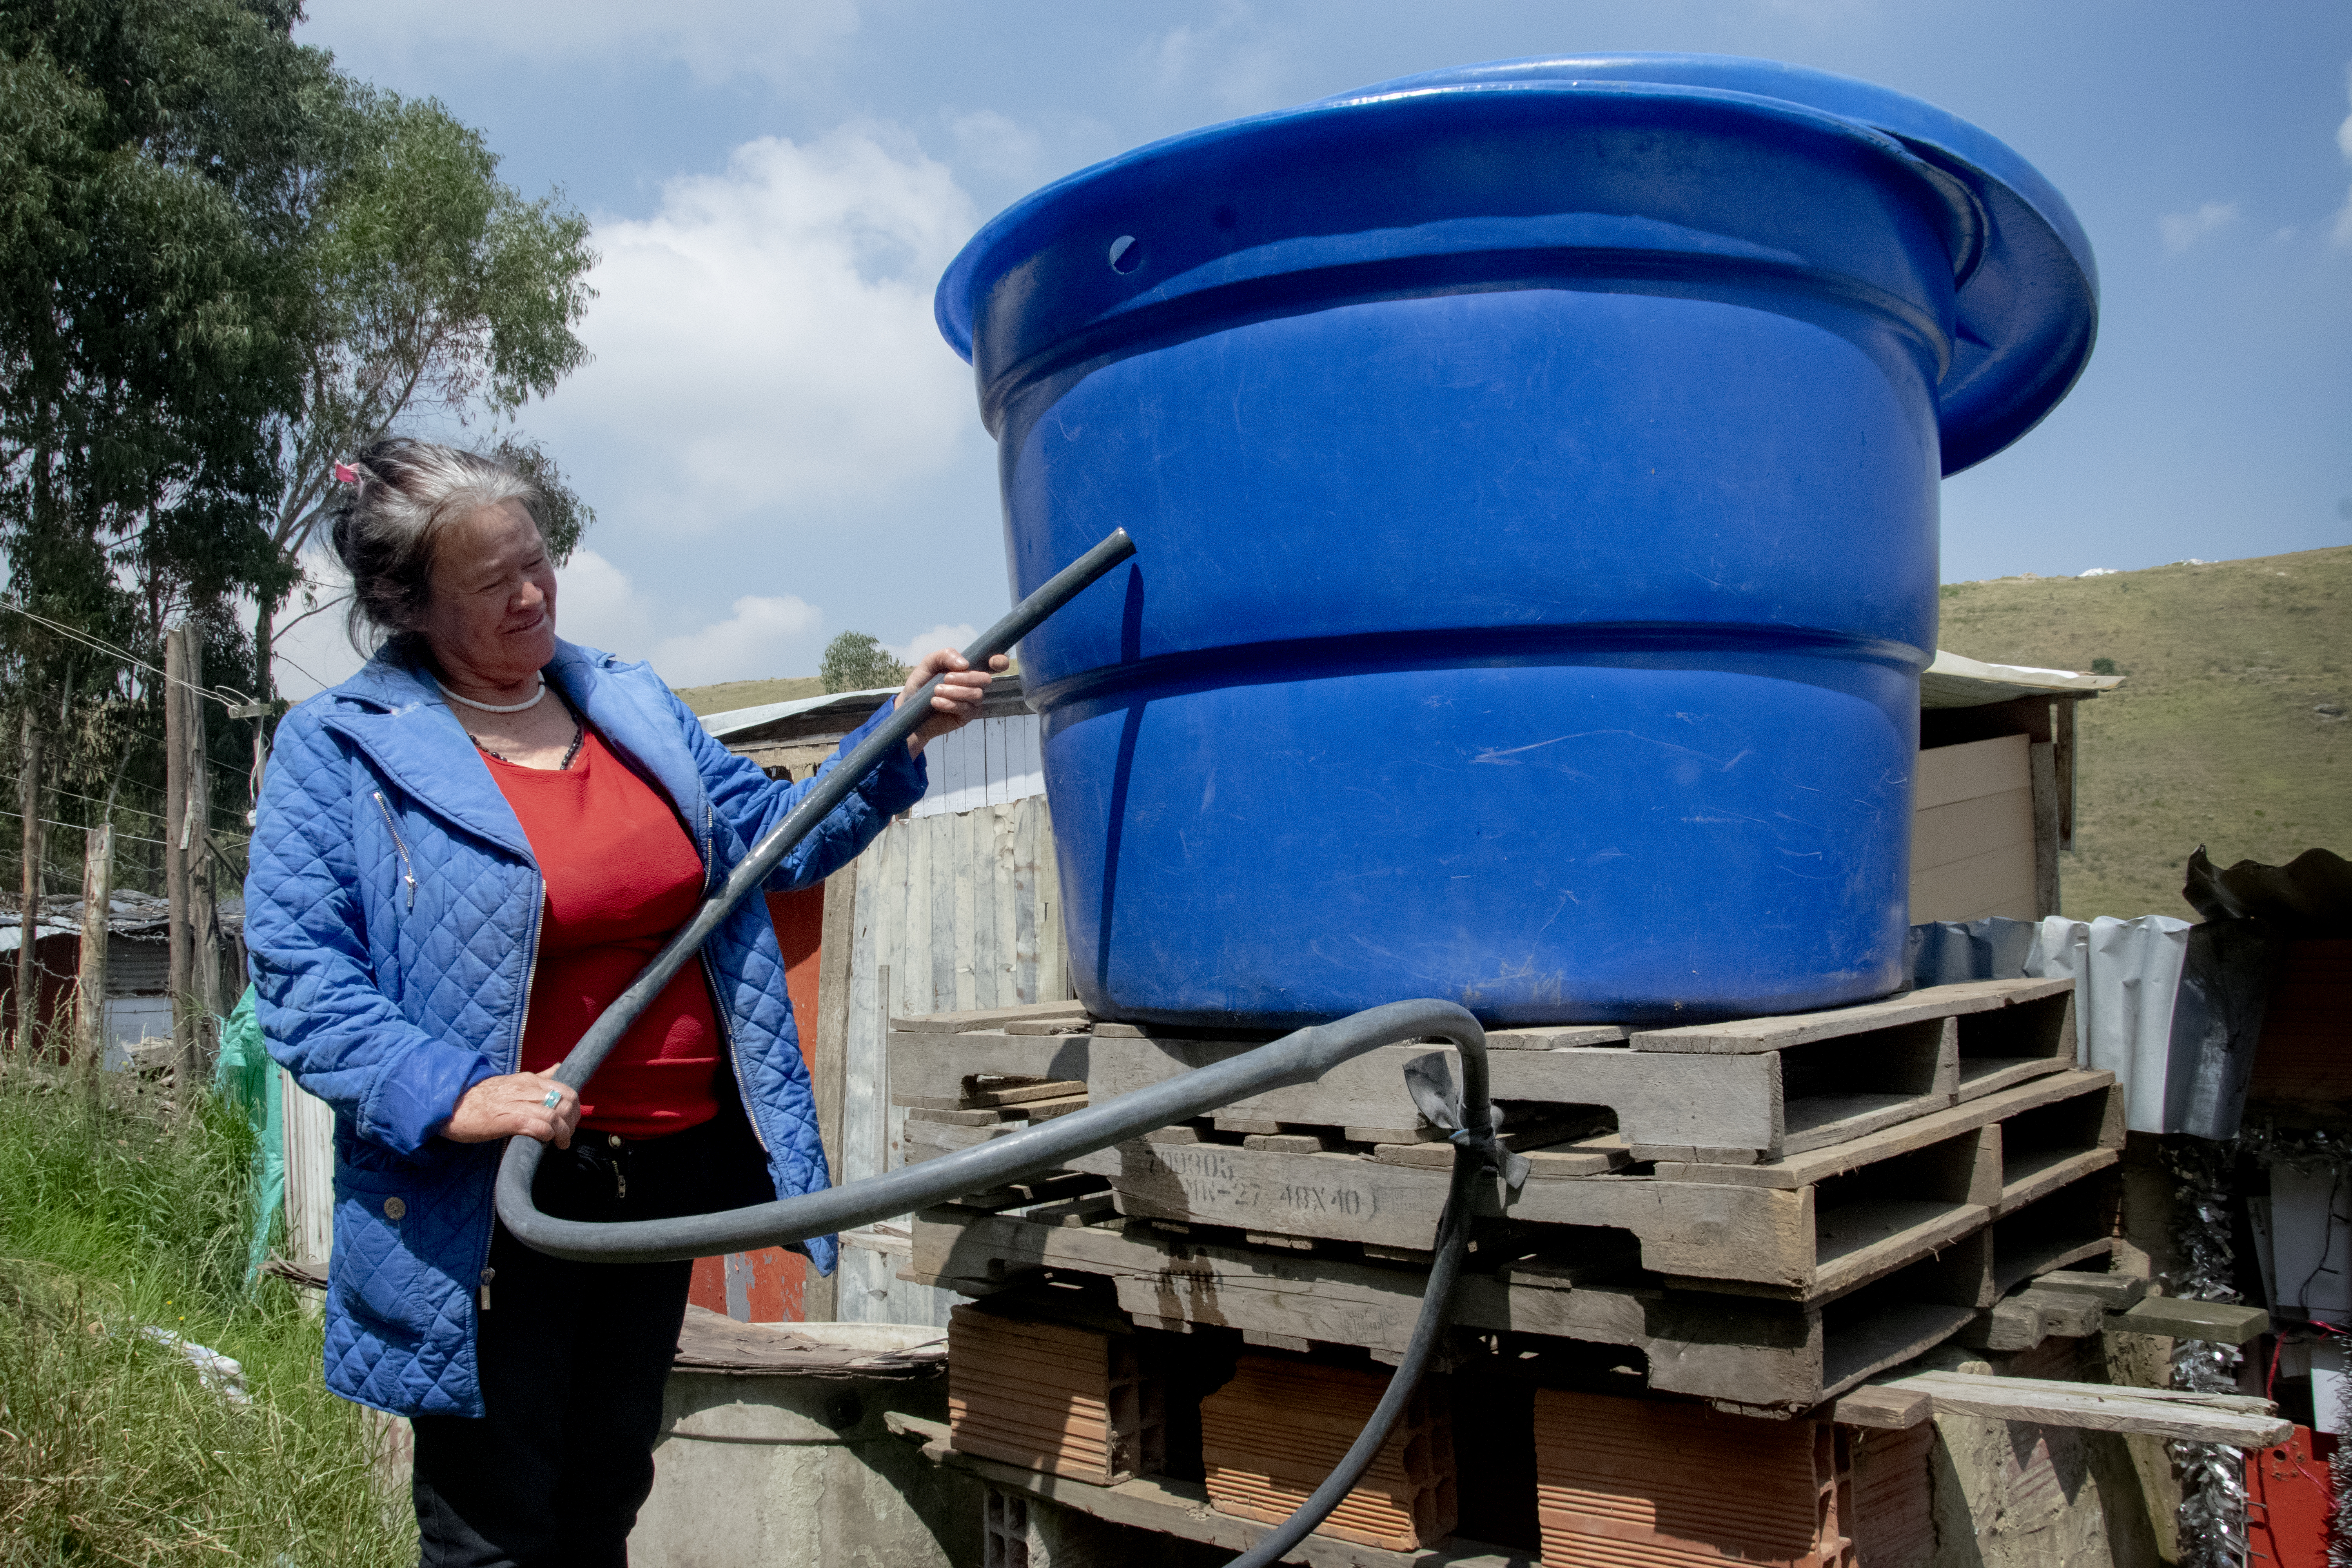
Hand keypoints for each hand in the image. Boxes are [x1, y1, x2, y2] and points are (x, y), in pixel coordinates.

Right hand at [441, 1071, 580, 1147]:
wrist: (450, 1104)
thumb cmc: (480, 1098)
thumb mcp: (512, 1083)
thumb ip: (538, 1079)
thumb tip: (558, 1069)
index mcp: (529, 1080)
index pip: (567, 1090)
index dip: (575, 1109)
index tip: (570, 1122)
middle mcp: (527, 1088)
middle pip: (566, 1102)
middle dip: (572, 1122)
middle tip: (566, 1136)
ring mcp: (517, 1103)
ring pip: (555, 1115)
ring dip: (562, 1133)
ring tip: (559, 1144)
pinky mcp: (507, 1120)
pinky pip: (537, 1126)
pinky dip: (547, 1134)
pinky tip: (545, 1142)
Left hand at [895, 650, 1010, 756]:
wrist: (908, 710)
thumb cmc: (920, 685)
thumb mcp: (928, 664)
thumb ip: (945, 655)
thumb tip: (965, 664)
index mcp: (968, 669)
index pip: (993, 664)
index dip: (1000, 662)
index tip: (993, 662)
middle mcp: (974, 684)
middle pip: (985, 679)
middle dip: (966, 678)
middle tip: (945, 679)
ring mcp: (972, 702)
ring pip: (976, 694)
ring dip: (955, 691)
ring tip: (936, 691)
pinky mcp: (966, 716)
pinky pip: (966, 708)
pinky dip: (950, 703)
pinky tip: (935, 702)